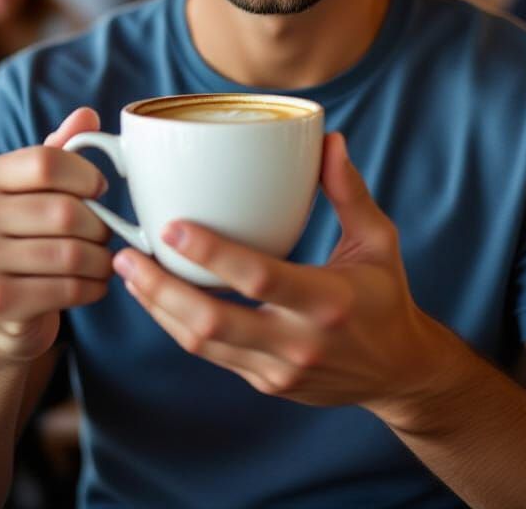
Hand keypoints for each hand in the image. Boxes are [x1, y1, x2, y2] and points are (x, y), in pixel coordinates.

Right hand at [0, 107, 113, 361]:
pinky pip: (67, 288)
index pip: (48, 161)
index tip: (100, 189)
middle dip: (101, 225)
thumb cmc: (30, 235)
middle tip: (108, 235)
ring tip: (104, 260)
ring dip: (102, 259)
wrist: (1, 308)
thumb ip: (62, 150)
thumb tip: (87, 115)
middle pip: (64, 211)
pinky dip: (94, 287)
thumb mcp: (41, 188)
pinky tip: (94, 285)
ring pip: (71, 252)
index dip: (86, 175)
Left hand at [113, 134, 444, 424]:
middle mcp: (299, 342)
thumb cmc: (385, 296)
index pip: (259, 279)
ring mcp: (278, 370)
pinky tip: (159, 297)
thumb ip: (350, 191)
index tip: (171, 227)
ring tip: (130, 272)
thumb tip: (329, 140)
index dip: (211, 253)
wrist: (399, 373)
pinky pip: (212, 355)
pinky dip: (179, 326)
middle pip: (212, 322)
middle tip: (127, 254)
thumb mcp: (378, 240)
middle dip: (160, 289)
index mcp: (328, 301)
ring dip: (158, 308)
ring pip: (202, 344)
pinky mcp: (265, 383)